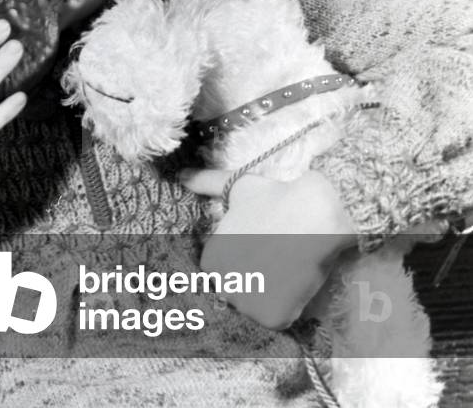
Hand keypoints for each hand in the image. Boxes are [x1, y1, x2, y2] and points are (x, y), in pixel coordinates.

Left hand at [180, 168, 356, 329]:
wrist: (314, 212)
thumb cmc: (274, 197)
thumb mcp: (237, 186)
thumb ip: (206, 182)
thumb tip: (181, 176)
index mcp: (211, 261)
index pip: (227, 272)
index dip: (250, 260)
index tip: (264, 246)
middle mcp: (222, 285)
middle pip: (242, 290)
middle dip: (259, 278)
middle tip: (279, 256)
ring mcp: (246, 304)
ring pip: (260, 306)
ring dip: (274, 293)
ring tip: (288, 267)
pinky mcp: (271, 317)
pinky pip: (279, 318)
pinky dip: (290, 306)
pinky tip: (295, 281)